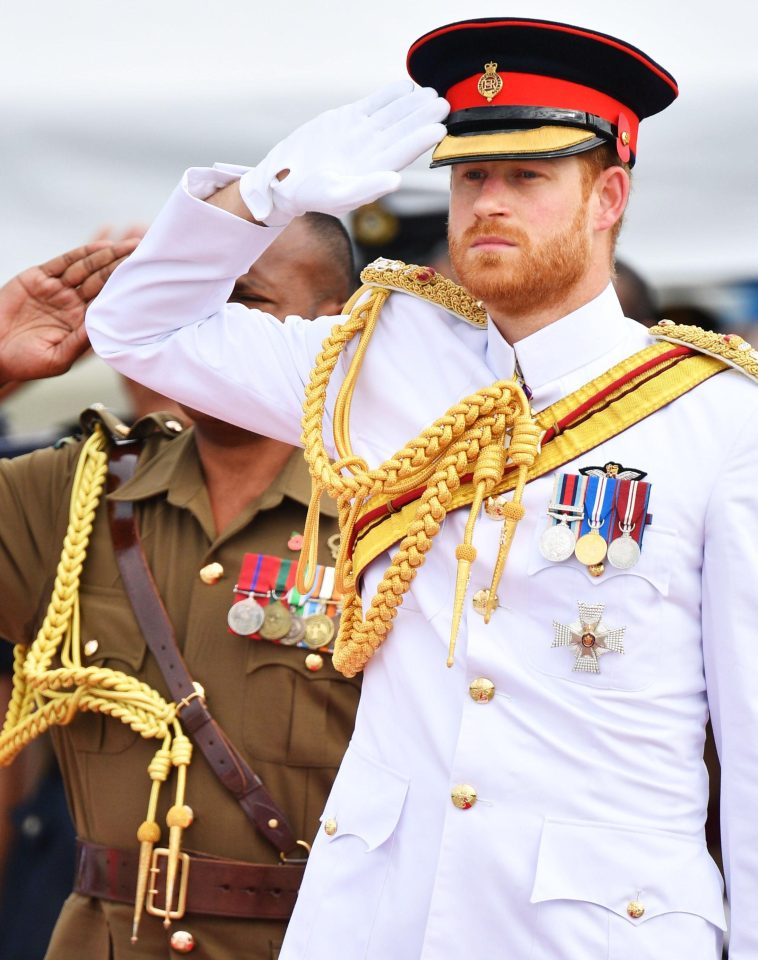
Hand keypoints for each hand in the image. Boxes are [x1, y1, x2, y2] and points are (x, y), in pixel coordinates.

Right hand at [0, 239, 137, 382]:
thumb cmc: (24, 362)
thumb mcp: (58, 358)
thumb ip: (81, 343)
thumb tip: (104, 329)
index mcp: (81, 323)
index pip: (108, 302)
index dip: (126, 291)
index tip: (147, 283)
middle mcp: (72, 304)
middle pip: (102, 281)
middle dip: (122, 268)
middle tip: (145, 256)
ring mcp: (56, 289)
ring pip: (87, 268)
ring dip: (108, 257)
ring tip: (130, 247)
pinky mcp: (38, 277)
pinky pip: (63, 262)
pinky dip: (82, 253)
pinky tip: (102, 247)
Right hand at [239, 81, 448, 225]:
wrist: (286, 177)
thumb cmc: (311, 194)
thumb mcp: (337, 196)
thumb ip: (367, 189)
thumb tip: (396, 181)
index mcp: (374, 172)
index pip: (402, 154)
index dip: (420, 140)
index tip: (438, 129)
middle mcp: (373, 152)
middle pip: (402, 132)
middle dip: (422, 118)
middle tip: (443, 104)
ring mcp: (362, 134)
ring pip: (392, 116)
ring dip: (411, 104)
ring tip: (430, 92)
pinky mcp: (349, 119)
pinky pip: (373, 104)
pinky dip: (388, 95)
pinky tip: (406, 87)